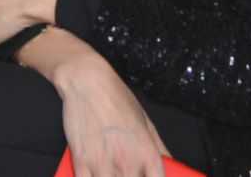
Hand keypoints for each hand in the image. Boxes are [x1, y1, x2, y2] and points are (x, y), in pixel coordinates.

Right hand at [43, 32, 169, 176]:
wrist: (89, 83)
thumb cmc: (118, 100)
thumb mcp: (146, 121)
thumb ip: (159, 147)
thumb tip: (170, 163)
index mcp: (146, 150)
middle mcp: (128, 161)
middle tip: (127, 172)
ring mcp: (103, 164)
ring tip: (111, 171)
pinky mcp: (81, 163)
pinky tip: (95, 174)